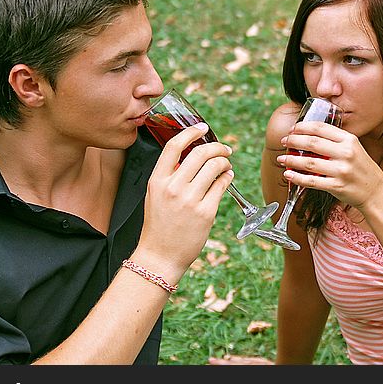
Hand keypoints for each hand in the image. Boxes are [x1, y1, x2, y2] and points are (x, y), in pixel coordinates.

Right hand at [135, 123, 233, 281]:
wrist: (160, 256)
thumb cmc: (159, 225)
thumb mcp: (155, 195)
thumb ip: (169, 175)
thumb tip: (191, 155)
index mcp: (157, 181)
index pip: (174, 146)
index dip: (191, 132)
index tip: (203, 127)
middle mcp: (173, 187)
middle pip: (200, 153)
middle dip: (217, 147)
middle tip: (224, 149)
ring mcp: (190, 200)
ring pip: (215, 167)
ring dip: (225, 161)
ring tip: (226, 164)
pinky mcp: (206, 212)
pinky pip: (222, 185)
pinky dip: (228, 177)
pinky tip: (227, 177)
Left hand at [278, 120, 382, 209]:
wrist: (376, 191)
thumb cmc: (362, 168)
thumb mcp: (354, 148)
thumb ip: (335, 141)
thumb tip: (308, 136)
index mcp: (349, 140)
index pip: (321, 128)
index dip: (303, 127)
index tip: (292, 129)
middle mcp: (346, 153)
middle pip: (312, 143)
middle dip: (294, 141)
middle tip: (284, 141)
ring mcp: (341, 171)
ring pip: (309, 162)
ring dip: (291, 160)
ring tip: (282, 158)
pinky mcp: (337, 186)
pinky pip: (312, 181)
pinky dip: (297, 178)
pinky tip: (288, 174)